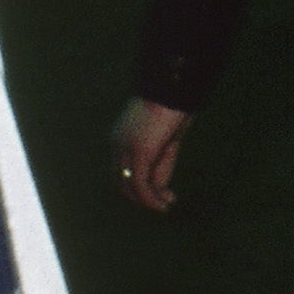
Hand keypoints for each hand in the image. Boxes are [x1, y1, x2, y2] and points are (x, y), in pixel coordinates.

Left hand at [111, 96, 189, 210]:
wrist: (176, 86)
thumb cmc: (175, 105)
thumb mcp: (165, 137)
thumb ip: (160, 160)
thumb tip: (160, 187)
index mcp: (120, 136)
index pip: (122, 169)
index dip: (138, 185)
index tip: (163, 191)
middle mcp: (118, 143)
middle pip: (122, 180)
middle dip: (142, 195)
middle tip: (164, 203)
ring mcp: (126, 148)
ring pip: (131, 185)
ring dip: (148, 200)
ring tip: (165, 206)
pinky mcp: (140, 153)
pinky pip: (141, 184)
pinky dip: (151, 198)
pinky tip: (163, 204)